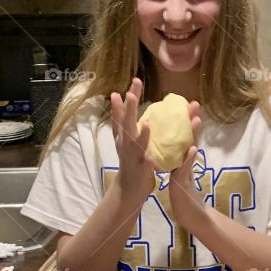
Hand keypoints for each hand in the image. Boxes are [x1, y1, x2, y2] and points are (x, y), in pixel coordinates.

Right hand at [110, 77, 156, 206]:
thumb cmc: (131, 161)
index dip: (128, 99)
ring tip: (146, 123)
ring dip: (139, 133)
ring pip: (134, 142)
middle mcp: (124, 144)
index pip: (124, 114)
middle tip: (132, 92)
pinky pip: (143, 163)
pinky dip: (147, 160)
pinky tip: (151, 156)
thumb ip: (123, 120)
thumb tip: (118, 98)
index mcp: (123, 136)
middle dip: (129, 108)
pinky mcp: (139, 170)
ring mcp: (131, 157)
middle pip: (126, 124)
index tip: (136, 81)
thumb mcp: (125, 139)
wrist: (129, 189)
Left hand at [166, 101, 203, 223]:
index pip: (185, 137)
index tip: (189, 105)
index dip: (187, 122)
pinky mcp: (184, 184)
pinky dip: (189, 159)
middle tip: (196, 104)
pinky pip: (186, 170)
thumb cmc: (185, 196)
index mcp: (183, 160)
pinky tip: (192, 149)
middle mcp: (187, 163)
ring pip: (190, 151)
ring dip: (194, 136)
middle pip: (190, 139)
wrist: (191, 216)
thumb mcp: (181, 175)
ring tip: (196, 120)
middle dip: (192, 122)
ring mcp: (187, 173)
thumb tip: (180, 148)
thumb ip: (180, 162)